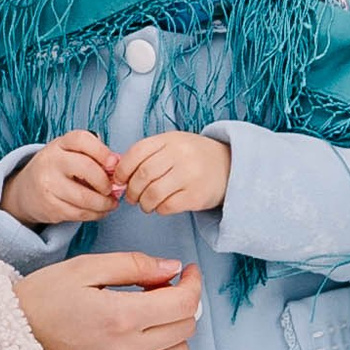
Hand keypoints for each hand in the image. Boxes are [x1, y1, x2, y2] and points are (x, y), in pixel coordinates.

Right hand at [1, 130, 118, 227]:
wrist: (25, 191)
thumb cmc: (57, 170)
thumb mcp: (70, 154)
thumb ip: (94, 156)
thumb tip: (119, 164)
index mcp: (59, 144)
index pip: (82, 140)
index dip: (102, 151)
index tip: (114, 163)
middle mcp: (51, 161)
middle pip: (87, 168)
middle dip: (106, 182)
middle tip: (113, 188)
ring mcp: (48, 185)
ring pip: (85, 197)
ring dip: (105, 203)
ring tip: (111, 203)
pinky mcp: (50, 207)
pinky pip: (79, 213)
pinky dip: (96, 214)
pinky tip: (100, 211)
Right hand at [12, 251, 201, 349]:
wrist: (8, 339)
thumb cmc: (42, 299)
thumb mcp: (85, 268)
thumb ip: (134, 265)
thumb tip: (173, 268)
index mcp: (120, 316)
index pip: (183, 303)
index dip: (192, 283)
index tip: (187, 271)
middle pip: (185, 326)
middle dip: (183, 301)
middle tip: (161, 286)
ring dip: (174, 328)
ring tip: (150, 312)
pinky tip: (142, 337)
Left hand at [116, 128, 231, 220]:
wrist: (230, 166)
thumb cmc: (193, 157)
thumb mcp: (173, 145)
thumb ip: (149, 154)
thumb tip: (119, 174)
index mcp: (170, 140)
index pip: (137, 152)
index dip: (123, 169)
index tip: (119, 180)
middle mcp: (180, 155)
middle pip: (143, 174)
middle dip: (132, 190)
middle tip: (132, 197)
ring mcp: (190, 175)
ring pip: (153, 193)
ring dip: (143, 203)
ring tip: (145, 204)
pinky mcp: (197, 196)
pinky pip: (168, 206)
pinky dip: (159, 209)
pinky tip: (160, 207)